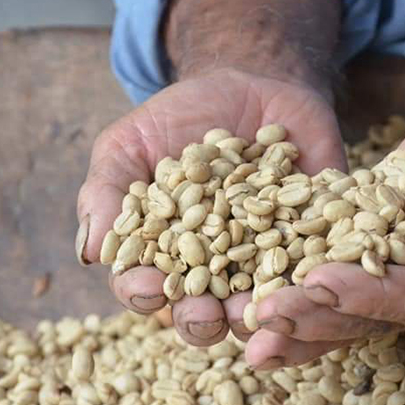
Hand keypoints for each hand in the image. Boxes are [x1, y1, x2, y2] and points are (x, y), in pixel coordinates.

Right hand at [76, 68, 345, 346]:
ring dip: (256, 314)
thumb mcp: (129, 144)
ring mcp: (266, 259)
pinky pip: (314, 269)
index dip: (144, 294)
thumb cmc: (179, 117)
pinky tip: (309, 280)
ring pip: (260, 305)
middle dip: (202, 322)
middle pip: (204, 315)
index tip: (149, 287)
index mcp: (165, 255)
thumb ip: (106, 193)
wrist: (252, 81)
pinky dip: (311, 279)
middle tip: (206, 316)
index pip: (147, 289)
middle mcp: (215, 270)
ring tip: (255, 310)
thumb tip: (89, 253)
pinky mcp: (314, 241)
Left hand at [245, 82, 404, 368]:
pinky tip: (252, 302)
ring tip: (245, 332)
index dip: (367, 292)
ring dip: (297, 320)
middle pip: (374, 314)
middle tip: (258, 324)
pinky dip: (297, 289)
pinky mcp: (377, 256)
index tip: (316, 283)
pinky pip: (335, 277)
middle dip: (314, 316)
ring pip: (347, 308)